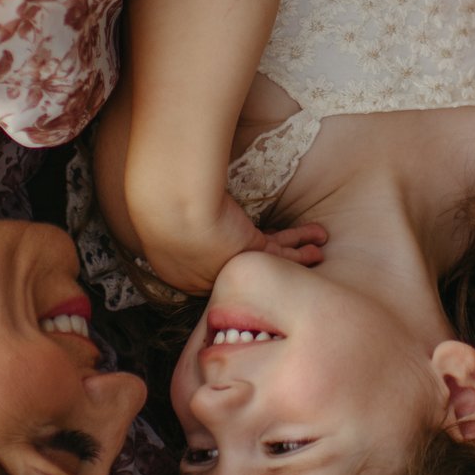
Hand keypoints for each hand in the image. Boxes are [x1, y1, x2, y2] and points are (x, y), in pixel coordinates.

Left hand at [138, 196, 325, 294]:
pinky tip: (316, 248)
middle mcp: (208, 275)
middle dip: (268, 266)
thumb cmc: (158, 198)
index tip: (248, 245)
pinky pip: (283, 253)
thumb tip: (170, 203)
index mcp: (180, 269)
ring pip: (270, 263)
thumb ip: (170, 214)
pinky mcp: (251, 251)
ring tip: (316, 255)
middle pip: (245, 272)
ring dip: (296, 259)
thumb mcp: (161, 209)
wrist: (171, 201)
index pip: (215, 266)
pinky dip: (302, 250)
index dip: (234, 256)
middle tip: (284, 263)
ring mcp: (231, 266)